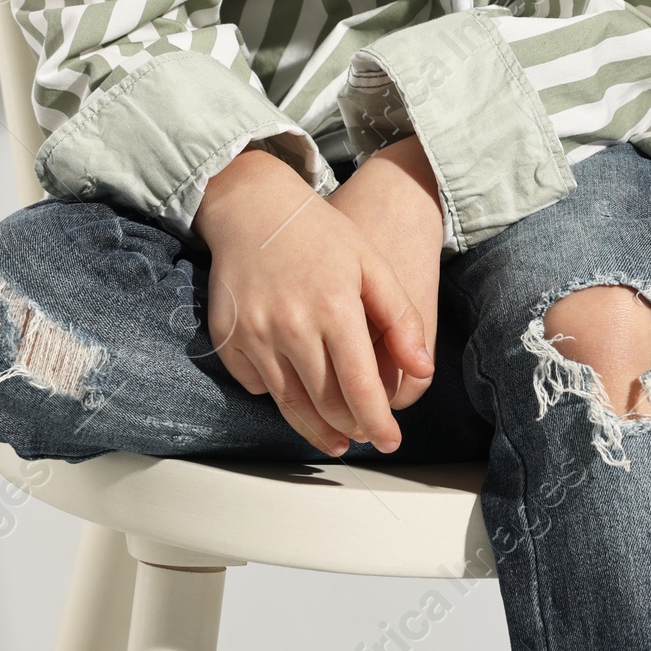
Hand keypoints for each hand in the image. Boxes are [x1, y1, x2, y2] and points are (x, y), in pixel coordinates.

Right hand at [192, 146, 432, 455]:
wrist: (254, 208)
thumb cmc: (321, 235)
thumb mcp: (373, 265)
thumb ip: (401, 318)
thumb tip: (422, 370)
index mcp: (335, 308)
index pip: (360, 386)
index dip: (378, 422)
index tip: (389, 442)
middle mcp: (291, 326)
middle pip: (325, 403)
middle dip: (350, 428)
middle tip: (365, 436)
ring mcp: (255, 335)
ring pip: (289, 404)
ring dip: (316, 429)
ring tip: (336, 439)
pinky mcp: (228, 339)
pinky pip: (257, 385)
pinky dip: (278, 396)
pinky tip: (296, 395)